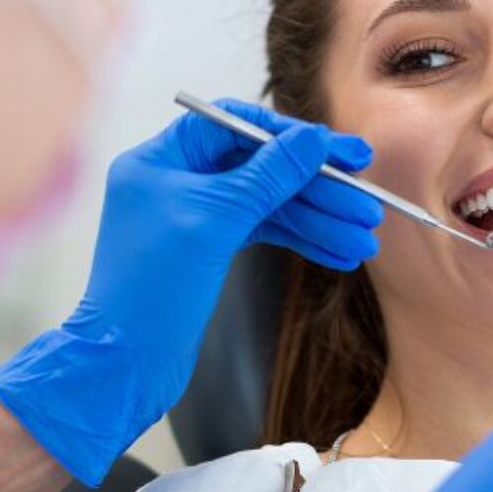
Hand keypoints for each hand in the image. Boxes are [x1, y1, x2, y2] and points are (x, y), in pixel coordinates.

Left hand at [0, 99, 381, 484]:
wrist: (125, 364)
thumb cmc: (151, 289)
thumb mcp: (216, 220)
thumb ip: (268, 176)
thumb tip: (312, 139)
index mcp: (161, 160)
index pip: (237, 127)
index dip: (293, 136)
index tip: (342, 151)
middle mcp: (176, 181)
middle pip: (261, 168)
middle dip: (317, 189)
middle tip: (367, 206)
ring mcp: (193, 217)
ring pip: (268, 205)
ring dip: (318, 221)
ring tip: (364, 240)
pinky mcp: (208, 251)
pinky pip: (262, 233)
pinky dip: (300, 242)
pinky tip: (338, 254)